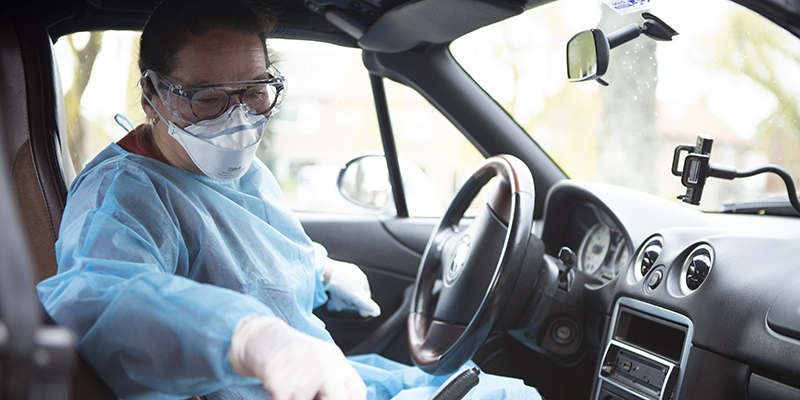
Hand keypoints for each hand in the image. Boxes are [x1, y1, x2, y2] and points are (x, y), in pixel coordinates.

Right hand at [228, 315, 365, 399]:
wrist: (262, 337)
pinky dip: (279, 399)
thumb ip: (332, 383)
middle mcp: (324, 362)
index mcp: (336, 360)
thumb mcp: (320, 363)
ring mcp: (302, 368)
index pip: (356, 391)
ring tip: (292, 392)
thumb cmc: (293, 355)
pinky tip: (278, 392)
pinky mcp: (279, 375)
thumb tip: (339, 398)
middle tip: (313, 398)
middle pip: (337, 399)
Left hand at [324, 259, 380, 317]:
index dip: (363, 303)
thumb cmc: (341, 282)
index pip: (366, 293)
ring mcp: (343, 271)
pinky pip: (337, 284)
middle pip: (355, 291)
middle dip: (351, 301)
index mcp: (362, 277)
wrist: (323, 272)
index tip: (360, 311)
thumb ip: (367, 305)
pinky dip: (336, 292)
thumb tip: (377, 312)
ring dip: (343, 298)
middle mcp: (353, 273)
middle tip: (347, 306)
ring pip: (345, 288)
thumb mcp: (357, 298)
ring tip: (338, 305)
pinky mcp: (333, 272)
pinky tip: (332, 298)